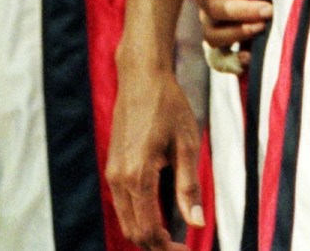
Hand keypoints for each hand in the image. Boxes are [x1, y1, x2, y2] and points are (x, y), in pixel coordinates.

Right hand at [106, 58, 206, 250]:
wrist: (142, 77)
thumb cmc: (169, 106)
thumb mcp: (187, 145)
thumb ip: (189, 187)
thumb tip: (197, 223)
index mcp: (138, 175)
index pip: (148, 230)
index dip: (167, 248)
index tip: (188, 249)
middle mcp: (119, 178)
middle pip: (134, 231)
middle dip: (156, 246)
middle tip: (182, 247)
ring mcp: (112, 172)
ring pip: (126, 220)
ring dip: (147, 232)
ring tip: (174, 234)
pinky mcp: (113, 166)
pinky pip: (123, 204)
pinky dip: (139, 216)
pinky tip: (161, 212)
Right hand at [194, 0, 271, 50]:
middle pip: (213, 9)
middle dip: (243, 11)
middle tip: (269, 10)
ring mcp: (208, 19)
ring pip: (211, 34)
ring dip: (237, 33)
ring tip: (262, 28)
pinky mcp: (218, 38)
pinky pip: (216, 56)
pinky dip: (231, 61)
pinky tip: (249, 57)